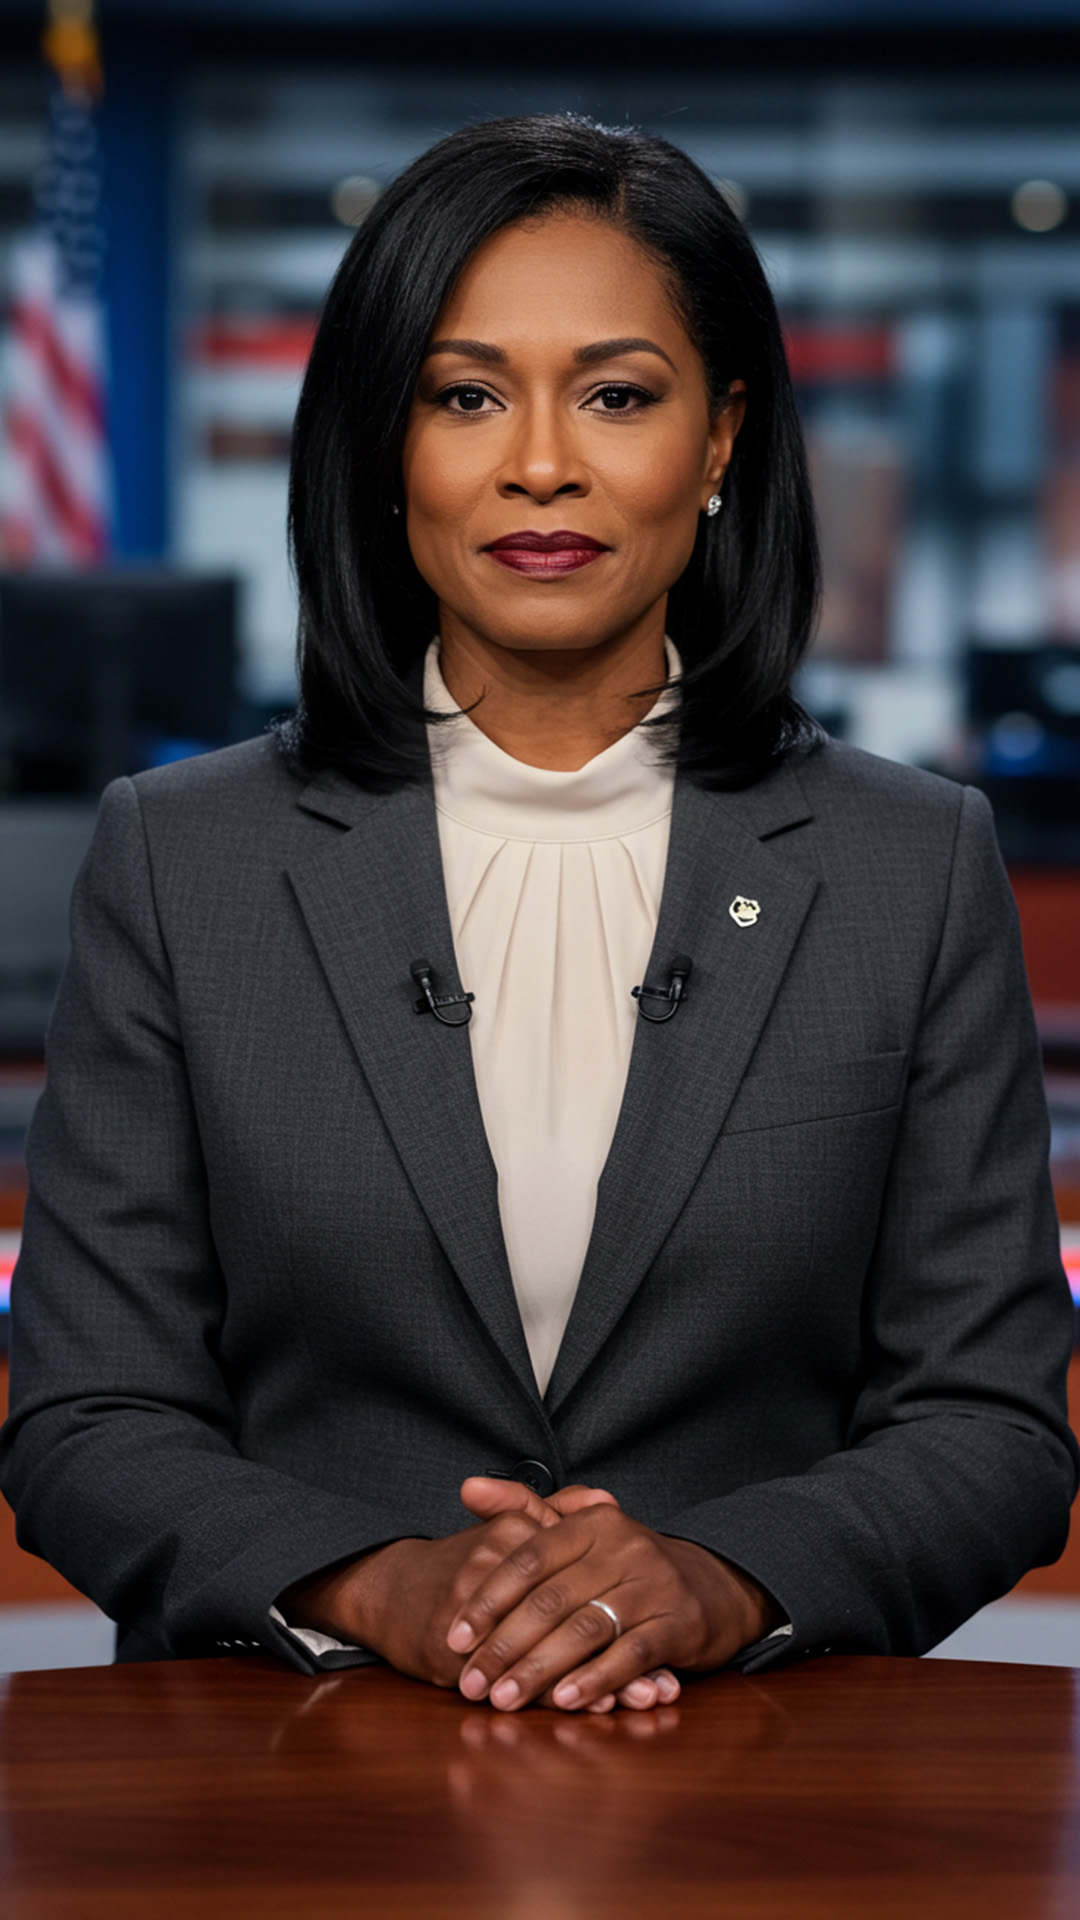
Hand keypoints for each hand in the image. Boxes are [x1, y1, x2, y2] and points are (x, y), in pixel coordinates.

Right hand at [281, 1478, 667, 1700]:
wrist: (397, 1591)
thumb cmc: (467, 1565)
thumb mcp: (510, 1528)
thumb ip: (557, 1510)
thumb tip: (606, 1498)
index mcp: (513, 1535)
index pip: (579, 1579)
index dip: (623, 1607)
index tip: (664, 1632)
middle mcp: (493, 1570)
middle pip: (570, 1618)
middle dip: (619, 1656)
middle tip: (661, 1682)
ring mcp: (472, 1614)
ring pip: (545, 1653)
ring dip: (596, 1683)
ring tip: (640, 1702)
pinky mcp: (454, 1652)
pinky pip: (510, 1678)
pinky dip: (554, 1697)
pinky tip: (590, 1710)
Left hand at [444, 1499, 775, 1713]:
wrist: (711, 1586)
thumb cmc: (627, 1565)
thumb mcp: (580, 1530)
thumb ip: (522, 1508)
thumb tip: (466, 1487)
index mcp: (594, 1522)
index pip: (529, 1557)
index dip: (488, 1598)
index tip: (455, 1636)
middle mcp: (626, 1546)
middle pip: (551, 1599)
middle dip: (504, 1645)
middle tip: (470, 1683)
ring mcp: (656, 1584)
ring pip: (586, 1629)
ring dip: (539, 1669)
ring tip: (503, 1699)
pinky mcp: (681, 1623)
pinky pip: (632, 1654)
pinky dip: (595, 1679)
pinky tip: (563, 1701)